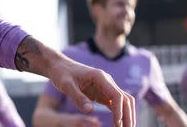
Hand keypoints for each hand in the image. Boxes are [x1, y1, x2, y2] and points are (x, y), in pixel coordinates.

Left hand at [16, 37, 134, 126]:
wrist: (58, 66)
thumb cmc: (61, 73)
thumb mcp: (66, 85)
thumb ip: (78, 97)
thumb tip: (90, 111)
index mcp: (100, 77)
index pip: (117, 95)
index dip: (119, 111)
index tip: (117, 124)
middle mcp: (106, 81)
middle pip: (125, 99)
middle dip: (128, 115)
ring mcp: (106, 86)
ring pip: (123, 101)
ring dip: (127, 115)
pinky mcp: (103, 92)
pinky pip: (116, 103)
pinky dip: (120, 113)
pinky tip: (119, 124)